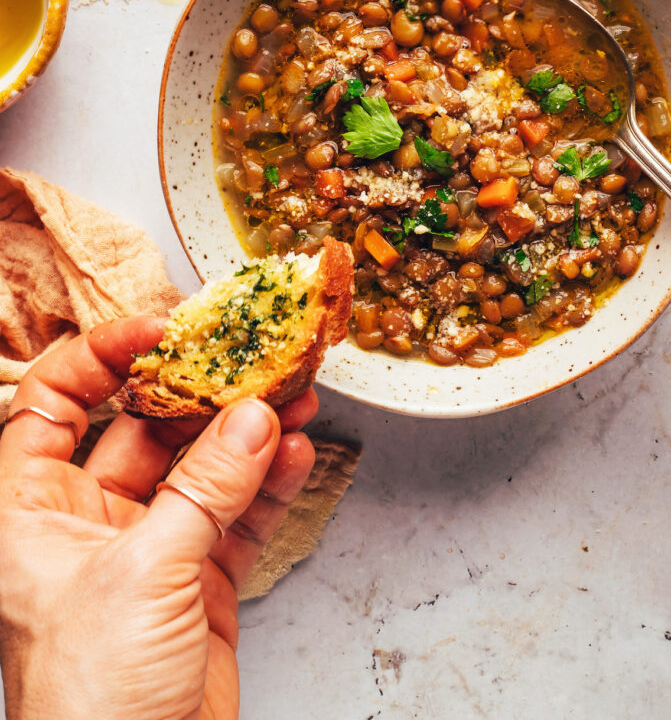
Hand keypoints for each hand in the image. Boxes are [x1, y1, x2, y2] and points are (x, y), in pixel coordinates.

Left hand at [0, 317, 315, 719]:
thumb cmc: (88, 699)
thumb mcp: (146, 572)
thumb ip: (206, 487)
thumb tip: (253, 418)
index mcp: (31, 510)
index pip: (54, 400)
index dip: (102, 354)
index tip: (164, 328)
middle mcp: (84, 521)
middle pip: (142, 426)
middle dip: (200, 391)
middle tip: (251, 358)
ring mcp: (144, 551)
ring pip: (197, 469)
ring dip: (246, 435)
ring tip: (293, 398)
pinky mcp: (194, 584)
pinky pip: (234, 515)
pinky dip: (267, 485)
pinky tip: (298, 455)